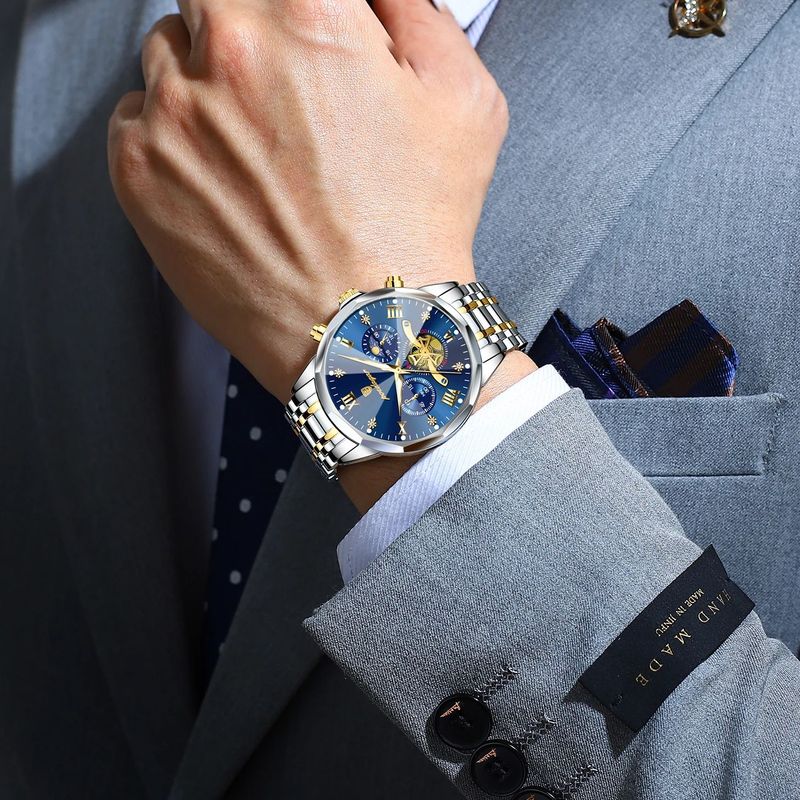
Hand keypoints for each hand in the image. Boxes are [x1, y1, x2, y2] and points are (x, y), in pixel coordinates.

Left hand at [108, 0, 508, 401]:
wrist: (367, 333)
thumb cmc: (416, 230)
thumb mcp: (463, 100)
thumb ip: (412, 10)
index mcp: (310, 12)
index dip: (299, 11)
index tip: (303, 44)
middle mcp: (230, 49)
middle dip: (246, 30)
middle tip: (283, 88)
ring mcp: (174, 113)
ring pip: (168, 54)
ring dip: (205, 82)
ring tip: (257, 147)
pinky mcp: (138, 173)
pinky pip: (133, 119)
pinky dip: (169, 137)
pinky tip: (223, 179)